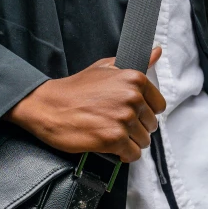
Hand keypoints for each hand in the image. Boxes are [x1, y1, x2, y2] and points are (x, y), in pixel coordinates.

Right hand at [5, 48, 165, 162]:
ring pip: (143, 141)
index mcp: (134, 79)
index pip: (158, 106)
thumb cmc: (75, 88)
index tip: (130, 114)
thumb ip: (135, 63)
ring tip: (111, 136)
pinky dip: (124, 155)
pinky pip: (132, 154)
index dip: (144, 113)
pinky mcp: (114, 138)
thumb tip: (157, 52)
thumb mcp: (105, 67)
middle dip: (136, 129)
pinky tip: (111, 148)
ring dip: (130, 143)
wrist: (48, 106)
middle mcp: (133, 98)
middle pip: (151, 125)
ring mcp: (124, 119)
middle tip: (115, 126)